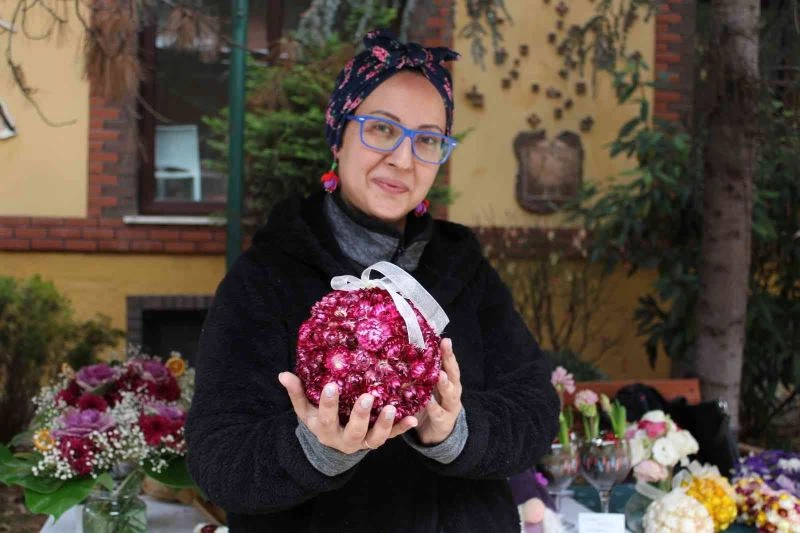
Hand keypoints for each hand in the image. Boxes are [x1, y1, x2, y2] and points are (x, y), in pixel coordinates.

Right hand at [279, 372, 417, 453]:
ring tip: (392, 408)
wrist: (331, 442)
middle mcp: (345, 440)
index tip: (332, 385)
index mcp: (325, 430)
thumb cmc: (318, 418)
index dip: (329, 404)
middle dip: (361, 416)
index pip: (327, 418)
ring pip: (375, 439)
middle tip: (368, 396)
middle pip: (354, 432)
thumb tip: (283, 374)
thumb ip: (297, 392)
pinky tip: (413, 418)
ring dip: (385, 425)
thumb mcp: (305, 408)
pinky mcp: (377, 440)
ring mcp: (363, 442)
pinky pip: (392, 436)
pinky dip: (402, 428)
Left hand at [414, 338, 462, 444]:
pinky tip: (428, 402)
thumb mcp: (426, 388)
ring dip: (445, 384)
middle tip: (445, 348)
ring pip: (450, 393)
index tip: (444, 339)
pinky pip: (438, 414)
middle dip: (449, 361)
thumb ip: (421, 374)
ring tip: (440, 375)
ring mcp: (450, 406)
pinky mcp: (443, 421)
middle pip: (453, 374)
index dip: (447, 352)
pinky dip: (433, 408)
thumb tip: (405, 351)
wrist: (435, 434)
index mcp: (448, 381)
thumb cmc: (429, 405)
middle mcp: (452, 391)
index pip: (448, 363)